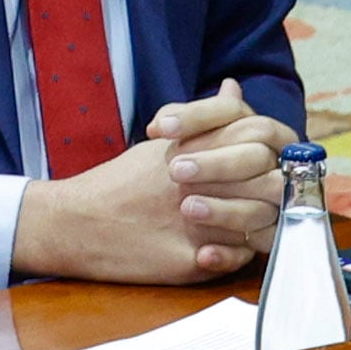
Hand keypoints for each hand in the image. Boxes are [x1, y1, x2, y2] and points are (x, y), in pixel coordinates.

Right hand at [11, 81, 291, 284]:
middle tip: (266, 196)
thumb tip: (234, 89)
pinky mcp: (189, 260)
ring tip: (246, 225)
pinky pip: (235, 257)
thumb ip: (206, 118)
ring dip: (261, 222)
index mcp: (194, 147)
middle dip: (276, 187)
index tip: (268, 161)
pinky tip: (219, 250)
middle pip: (268, 178)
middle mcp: (199, 181)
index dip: (274, 147)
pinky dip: (236, 254)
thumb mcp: (163, 141)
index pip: (258, 133)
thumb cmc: (121, 183)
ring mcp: (196, 222)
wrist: (73, 223)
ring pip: (259, 221)